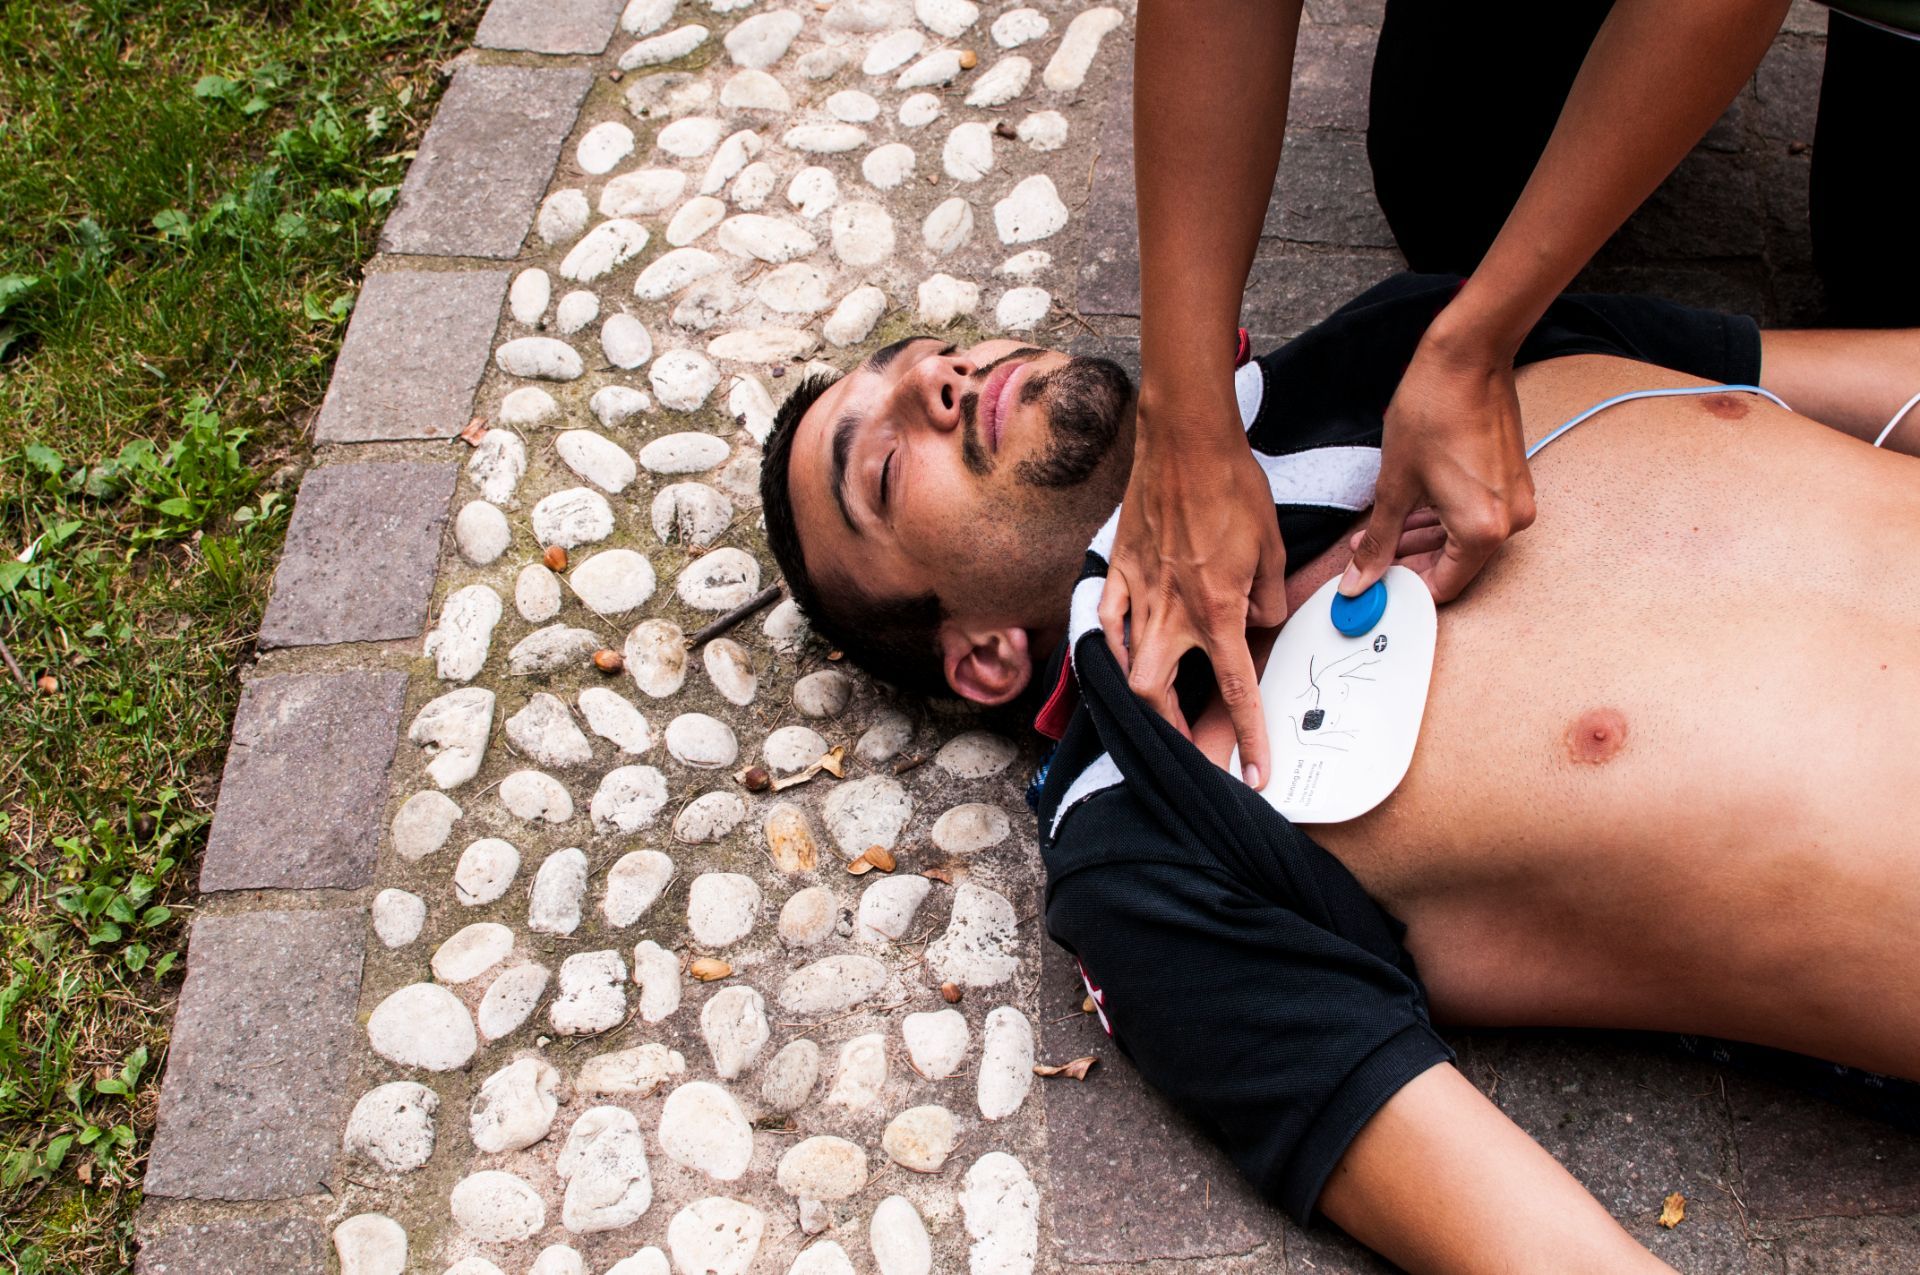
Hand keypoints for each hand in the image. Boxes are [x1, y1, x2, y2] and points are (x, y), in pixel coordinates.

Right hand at [1099, 391, 1287, 788]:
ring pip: (1125, 662)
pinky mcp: (1119, 567)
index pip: (1235, 688)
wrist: (1188, 440)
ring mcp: (1138, 590)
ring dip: (1141, 691)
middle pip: (1155, 692)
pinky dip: (1111, 641)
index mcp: (1217, 611)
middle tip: (1191, 739)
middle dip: (1172, 726)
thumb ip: (1268, 599)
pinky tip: (1119, 651)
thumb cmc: (1234, 487)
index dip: (1248, 736)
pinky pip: (1107, 617)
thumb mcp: (1273, 547)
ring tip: (1157, 705)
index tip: (1256, 771)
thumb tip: (1258, 621)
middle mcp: (1171, 611)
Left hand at [1341, 329, 1534, 602]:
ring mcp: (1516, 502)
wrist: (1468, 358)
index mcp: (1482, 531)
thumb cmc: (1431, 413)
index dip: (1402, 589)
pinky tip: (1407, 513)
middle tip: (1366, 555)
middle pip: (1453, 566)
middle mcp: (1510, 523)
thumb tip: (1359, 583)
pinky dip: (1442, 520)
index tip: (1373, 586)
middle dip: (1407, 562)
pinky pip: (1475, 517)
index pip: (1442, 587)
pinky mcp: (1513, 483)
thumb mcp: (1394, 486)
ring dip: (1420, 541)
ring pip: (1462, 541)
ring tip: (1376, 532)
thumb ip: (1378, 542)